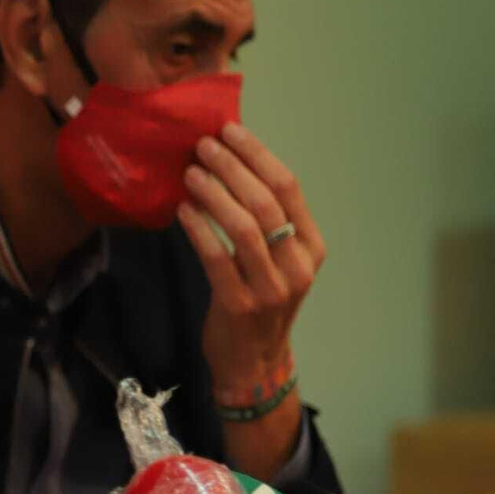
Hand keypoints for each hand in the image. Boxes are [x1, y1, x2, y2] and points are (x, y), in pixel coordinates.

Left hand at [177, 123, 326, 394]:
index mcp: (311, 247)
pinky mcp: (239, 305)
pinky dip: (198, 229)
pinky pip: (216, 258)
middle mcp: (297, 265)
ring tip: (190, 173)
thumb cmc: (260, 301)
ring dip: (214, 193)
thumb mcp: (277, 261)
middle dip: (232, 167)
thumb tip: (230, 164)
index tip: (230, 130)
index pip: (288, 188)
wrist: (254, 363)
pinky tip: (183, 210)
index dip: (258, 154)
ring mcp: (271, 287)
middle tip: (203, 146)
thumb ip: (265, 222)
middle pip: (266, 202)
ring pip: (243, 227)